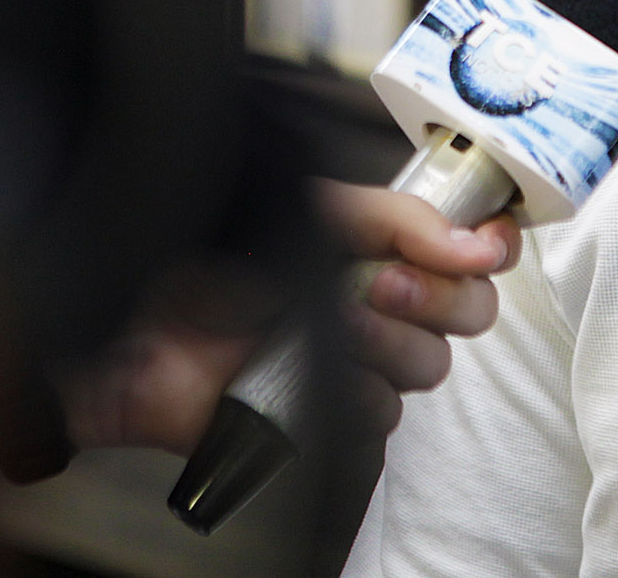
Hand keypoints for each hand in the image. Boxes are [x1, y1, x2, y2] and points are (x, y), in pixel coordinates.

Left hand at [62, 182, 520, 451]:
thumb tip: (472, 242)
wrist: (128, 325)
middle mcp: (375, 292)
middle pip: (468, 307)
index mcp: (374, 237)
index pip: (468, 240)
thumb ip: (393, 217)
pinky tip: (311, 365)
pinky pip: (381, 411)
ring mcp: (355, 354)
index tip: (480, 246)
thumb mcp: (304, 205)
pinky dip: (352, 390)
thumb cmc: (200, 254)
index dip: (488, 244)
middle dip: (432, 293)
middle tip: (376, 279)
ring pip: (429, 362)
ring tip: (329, 320)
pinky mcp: (328, 410)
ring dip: (386, 339)